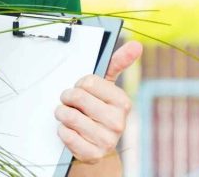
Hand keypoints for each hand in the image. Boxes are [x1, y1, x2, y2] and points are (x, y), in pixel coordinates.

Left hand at [55, 41, 141, 163]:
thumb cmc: (98, 109)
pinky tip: (71, 132)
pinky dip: (62, 131)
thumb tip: (136, 45)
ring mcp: (106, 140)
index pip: (88, 81)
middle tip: (72, 104)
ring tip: (69, 117)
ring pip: (68, 116)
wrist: (95, 145)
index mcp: (122, 102)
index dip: (79, 85)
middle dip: (67, 98)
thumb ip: (117, 63)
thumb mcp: (106, 86)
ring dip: (62, 114)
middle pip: (76, 97)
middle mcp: (118, 122)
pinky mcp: (92, 154)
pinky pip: (65, 134)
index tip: (83, 90)